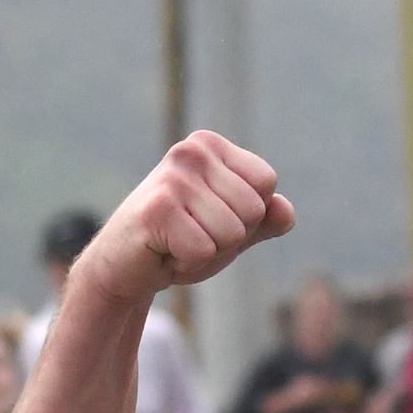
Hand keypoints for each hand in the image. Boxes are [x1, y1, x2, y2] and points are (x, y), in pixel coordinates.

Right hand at [78, 131, 295, 305]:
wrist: (127, 266)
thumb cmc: (182, 241)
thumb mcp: (233, 228)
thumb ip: (266, 219)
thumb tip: (285, 210)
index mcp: (210, 146)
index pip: (267, 185)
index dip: (248, 215)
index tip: (211, 218)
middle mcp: (190, 152)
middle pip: (254, 210)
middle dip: (230, 236)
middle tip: (192, 233)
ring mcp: (172, 178)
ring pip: (233, 233)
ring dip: (209, 251)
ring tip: (178, 241)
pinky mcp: (157, 209)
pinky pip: (205, 250)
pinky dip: (188, 262)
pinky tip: (164, 250)